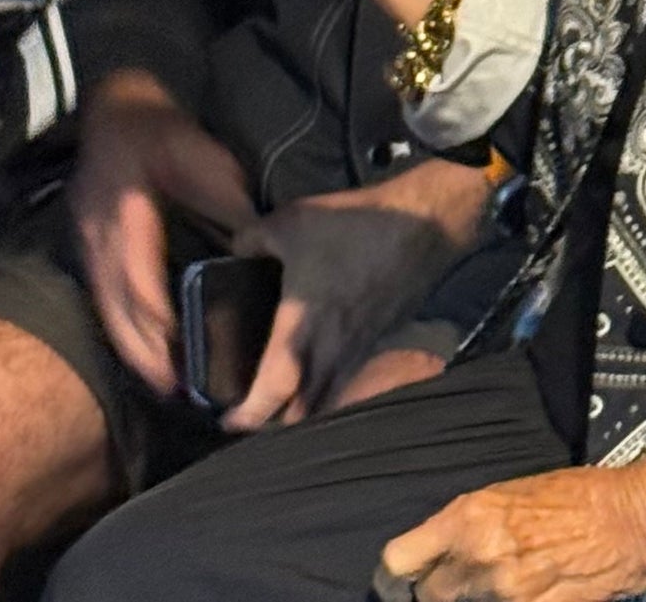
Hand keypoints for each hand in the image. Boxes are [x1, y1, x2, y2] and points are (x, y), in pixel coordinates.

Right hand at [69, 70, 253, 392]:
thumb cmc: (164, 133)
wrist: (115, 109)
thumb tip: (260, 247)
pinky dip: (122, 330)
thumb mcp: (205, 159)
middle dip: (145, 353)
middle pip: (117, 308)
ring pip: (106, 310)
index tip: (183, 352)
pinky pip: (102, 300)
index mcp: (128, 213)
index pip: (139, 279)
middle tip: (176, 391)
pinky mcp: (88, 250)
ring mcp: (88, 245)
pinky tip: (143, 352)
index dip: (158, 321)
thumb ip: (229, 205)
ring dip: (132, 350)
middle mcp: (101, 236)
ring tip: (164, 385)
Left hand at [221, 158, 487, 431]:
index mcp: (300, 331)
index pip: (271, 394)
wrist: (419, 226)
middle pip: (300, 414)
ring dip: (304, 410)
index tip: (226, 423)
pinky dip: (328, 389)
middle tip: (252, 410)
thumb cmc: (351, 228)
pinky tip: (320, 368)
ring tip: (283, 399)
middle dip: (274, 422)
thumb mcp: (288, 223)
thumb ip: (251, 240)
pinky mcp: (377, 342)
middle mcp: (330, 354)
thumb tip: (235, 249)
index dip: (247, 416)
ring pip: (326, 401)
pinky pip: (346, 381)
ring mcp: (358, 352)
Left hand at [383, 451, 645, 601]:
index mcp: (468, 517)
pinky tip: (523, 594)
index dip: (396, 575)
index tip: (403, 579)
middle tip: (455, 584)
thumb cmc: (577, 496)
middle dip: (438, 592)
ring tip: (495, 587)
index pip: (399, 560)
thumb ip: (472, 525)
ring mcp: (507, 594)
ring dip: (473, 601)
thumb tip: (446, 549)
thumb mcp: (512, 494)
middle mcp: (479, 558)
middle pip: (429, 595)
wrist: (631, 521)